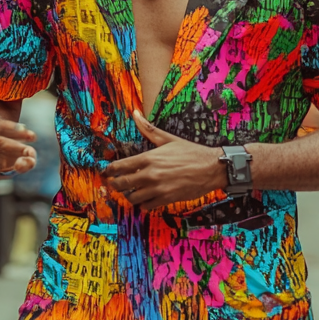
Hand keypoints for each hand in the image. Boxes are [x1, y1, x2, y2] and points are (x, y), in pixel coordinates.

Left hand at [102, 111, 225, 209]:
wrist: (211, 168)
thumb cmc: (190, 152)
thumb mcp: (168, 139)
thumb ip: (148, 129)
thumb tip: (135, 113)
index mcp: (148, 158)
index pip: (120, 166)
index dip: (110, 170)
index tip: (107, 172)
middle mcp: (150, 174)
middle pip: (122, 184)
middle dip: (115, 185)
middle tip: (115, 184)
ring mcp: (158, 188)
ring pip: (133, 197)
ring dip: (129, 195)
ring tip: (131, 191)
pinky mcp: (167, 199)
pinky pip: (147, 206)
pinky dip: (143, 204)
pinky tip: (146, 198)